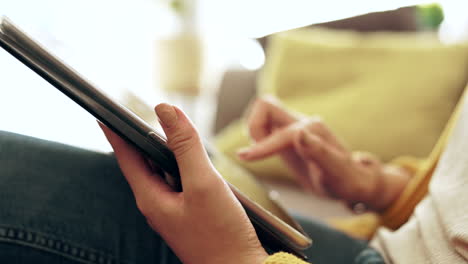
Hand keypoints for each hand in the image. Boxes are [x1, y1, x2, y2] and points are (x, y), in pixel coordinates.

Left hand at [100, 103, 267, 263]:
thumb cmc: (221, 234)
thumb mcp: (203, 183)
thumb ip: (185, 146)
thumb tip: (166, 110)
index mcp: (150, 198)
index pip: (125, 156)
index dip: (115, 131)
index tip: (105, 113)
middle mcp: (157, 204)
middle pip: (144, 162)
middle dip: (144, 137)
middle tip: (145, 115)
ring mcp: (172, 210)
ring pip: (163, 172)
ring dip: (166, 151)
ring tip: (172, 131)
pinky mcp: (188, 214)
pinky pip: (179, 182)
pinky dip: (183, 166)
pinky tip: (195, 162)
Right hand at [238, 97, 409, 210]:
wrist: (352, 182)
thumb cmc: (345, 180)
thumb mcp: (335, 172)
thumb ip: (318, 152)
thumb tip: (299, 133)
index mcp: (312, 130)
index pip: (279, 132)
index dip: (261, 146)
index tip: (243, 157)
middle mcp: (301, 123)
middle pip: (266, 105)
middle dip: (253, 125)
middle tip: (254, 151)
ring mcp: (293, 128)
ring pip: (263, 112)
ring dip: (253, 129)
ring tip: (257, 152)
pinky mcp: (287, 136)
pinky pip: (264, 124)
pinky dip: (255, 134)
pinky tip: (259, 151)